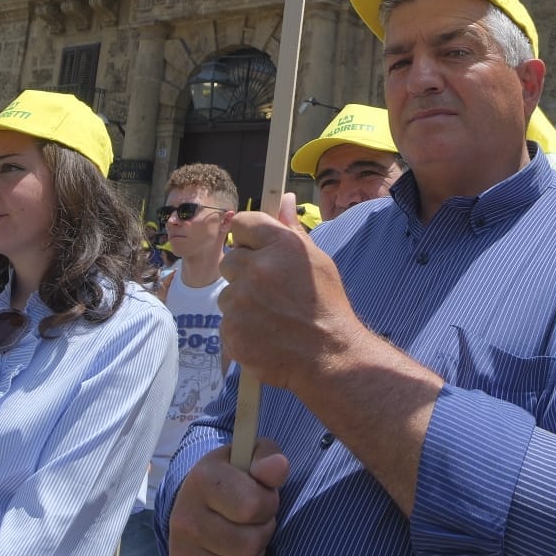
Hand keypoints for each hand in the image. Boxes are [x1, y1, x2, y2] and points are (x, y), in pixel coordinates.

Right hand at [168, 440, 291, 555]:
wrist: (197, 503)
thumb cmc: (234, 479)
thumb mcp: (251, 457)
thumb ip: (269, 458)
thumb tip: (278, 468)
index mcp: (202, 481)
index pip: (253, 507)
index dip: (267, 504)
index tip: (262, 499)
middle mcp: (184, 519)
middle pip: (249, 544)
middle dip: (263, 533)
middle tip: (254, 523)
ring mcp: (181, 555)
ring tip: (245, 541)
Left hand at [219, 195, 366, 392]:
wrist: (329, 356)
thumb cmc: (327, 306)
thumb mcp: (317, 261)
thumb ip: (292, 229)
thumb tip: (284, 199)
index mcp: (280, 246)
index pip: (242, 222)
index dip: (247, 237)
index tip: (256, 249)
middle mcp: (257, 269)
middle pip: (229, 259)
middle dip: (244, 273)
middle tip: (269, 290)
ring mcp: (240, 302)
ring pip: (226, 294)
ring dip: (242, 303)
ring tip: (271, 316)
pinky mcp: (231, 330)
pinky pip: (226, 322)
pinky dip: (240, 328)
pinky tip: (265, 333)